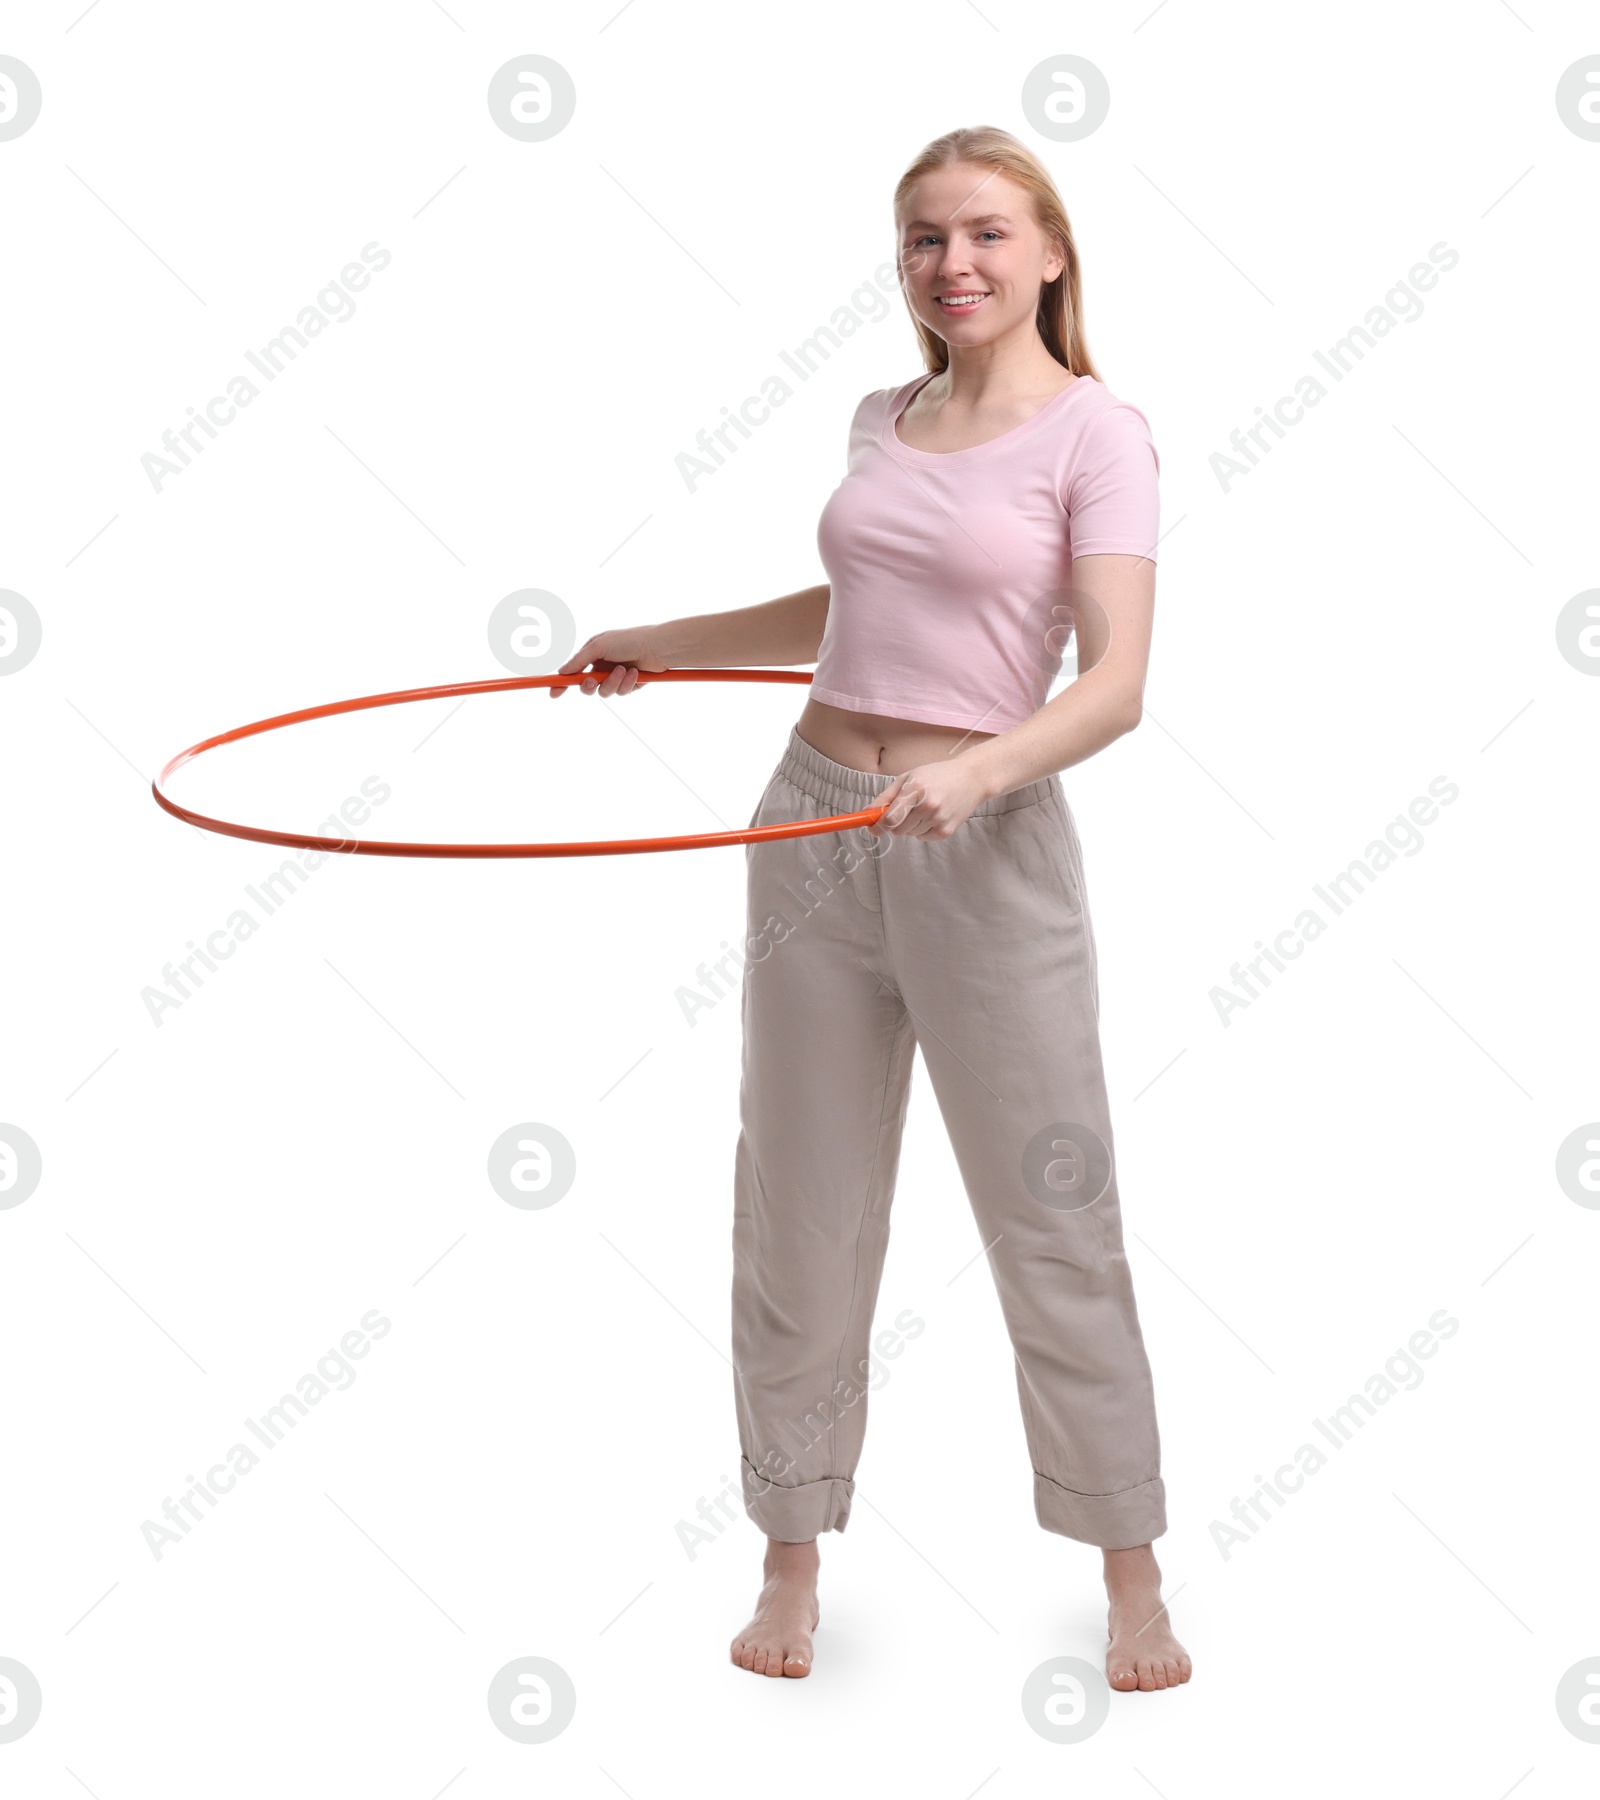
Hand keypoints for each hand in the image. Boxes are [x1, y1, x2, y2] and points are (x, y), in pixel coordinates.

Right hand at [549, 628, 670, 699]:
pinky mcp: (630, 685)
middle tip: (594, 681)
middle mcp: (603, 665)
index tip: (553, 693)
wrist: (658, 647)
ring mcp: (616, 676)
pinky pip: (621, 692)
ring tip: (624, 670)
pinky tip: (636, 673)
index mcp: (593, 653)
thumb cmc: (629, 640)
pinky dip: (627, 684)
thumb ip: (579, 660)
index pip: (573, 670)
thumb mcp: (599, 646)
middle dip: (590, 685)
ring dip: (613, 682)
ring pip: (604, 691)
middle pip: (587, 686)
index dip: (562, 682)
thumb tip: (562, 671)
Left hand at [867, 755, 992, 839]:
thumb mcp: (908, 778)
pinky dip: (923, 830)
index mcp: (916, 789)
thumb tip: (866, 813)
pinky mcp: (947, 831)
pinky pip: (923, 838)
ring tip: (924, 808)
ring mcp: (939, 820)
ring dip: (910, 826)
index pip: (890, 818)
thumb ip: (885, 797)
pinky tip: (934, 815)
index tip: (871, 829)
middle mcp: (928, 806)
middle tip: (904, 810)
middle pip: (897, 830)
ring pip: (909, 834)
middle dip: (895, 823)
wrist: (972, 779)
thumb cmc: (936, 775)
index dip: (877, 827)